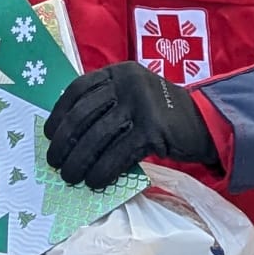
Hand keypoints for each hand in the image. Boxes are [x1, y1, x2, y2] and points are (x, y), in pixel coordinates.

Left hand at [44, 62, 219, 190]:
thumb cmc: (159, 115)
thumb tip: (65, 135)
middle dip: (64, 142)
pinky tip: (95, 182)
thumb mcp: (131, 97)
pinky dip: (103, 170)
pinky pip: (119, 153)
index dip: (59, 114)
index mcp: (118, 72)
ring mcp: (141, 104)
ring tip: (70, 177)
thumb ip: (105, 105)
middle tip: (55, 163)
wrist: (204, 123)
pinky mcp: (153, 129)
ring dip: (79, 161)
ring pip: (98, 136)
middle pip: (83, 114)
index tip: (49, 135)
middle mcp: (127, 83)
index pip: (77, 90)